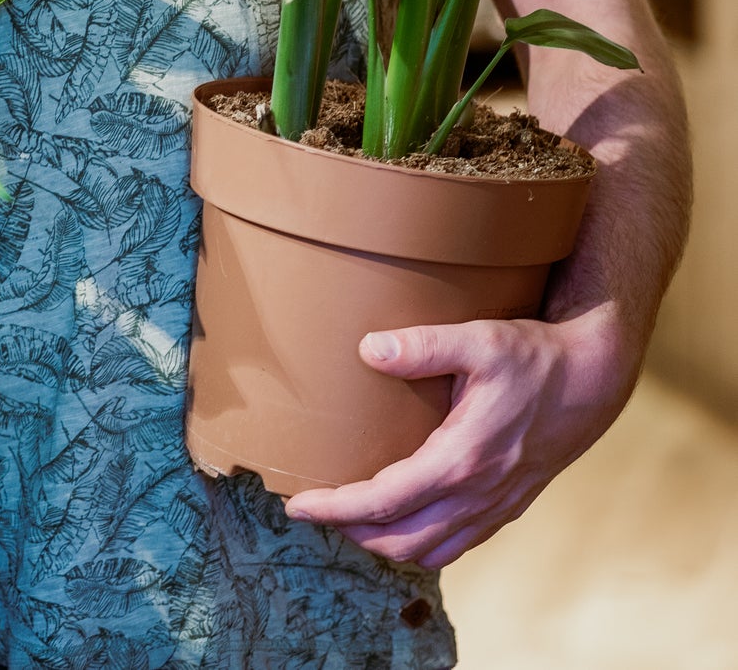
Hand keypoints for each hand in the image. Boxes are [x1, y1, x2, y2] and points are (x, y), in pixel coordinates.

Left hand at [282, 303, 637, 567]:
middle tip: (314, 510)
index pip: (383, 501)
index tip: (297, 505)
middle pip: (400, 539)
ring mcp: (495, 505)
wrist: (593, 379)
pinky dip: (423, 545)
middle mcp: (477, 493)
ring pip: (429, 551)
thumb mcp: (480, 339)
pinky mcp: (508, 505)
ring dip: (385, 543)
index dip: (335, 508)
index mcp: (461, 459)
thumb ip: (424, 344)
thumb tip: (368, 349)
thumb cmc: (535, 357)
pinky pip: (458, 545)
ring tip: (350, 519)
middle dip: (351, 532)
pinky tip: (406, 524)